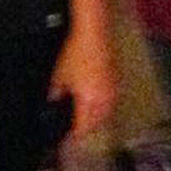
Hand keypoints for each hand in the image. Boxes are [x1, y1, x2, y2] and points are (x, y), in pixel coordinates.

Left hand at [50, 26, 116, 141]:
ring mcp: (113, 91)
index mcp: (89, 102)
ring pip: (106, 115)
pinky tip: (94, 100)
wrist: (93, 33)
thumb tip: (54, 101)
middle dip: (85, 129)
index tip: (65, 137)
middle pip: (95, 125)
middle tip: (73, 128)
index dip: (72, 136)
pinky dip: (103, 106)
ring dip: (95, 119)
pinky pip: (111, 102)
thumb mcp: (59, 75)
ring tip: (83, 116)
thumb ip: (56, 93)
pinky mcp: (117, 81)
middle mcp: (104, 100)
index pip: (82, 129)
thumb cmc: (77, 52)